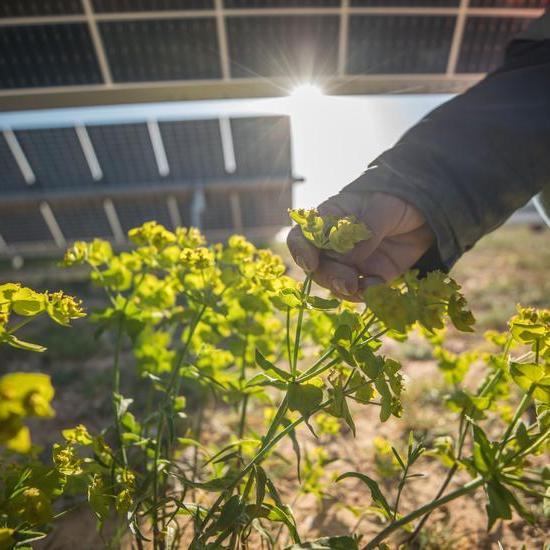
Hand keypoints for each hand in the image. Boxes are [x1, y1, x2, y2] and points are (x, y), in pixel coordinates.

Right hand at [287, 191, 433, 300]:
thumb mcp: (383, 208)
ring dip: (344, 289)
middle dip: (330, 277)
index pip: (302, 236)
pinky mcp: (369, 276)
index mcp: (328, 220)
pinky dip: (366, 294)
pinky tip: (378, 287)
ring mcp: (350, 263)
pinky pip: (359, 292)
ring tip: (363, 289)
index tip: (311, 264)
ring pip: (334, 283)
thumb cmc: (398, 202)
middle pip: (317, 267)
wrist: (426, 215)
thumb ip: (365, 230)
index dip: (300, 251)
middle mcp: (334, 245)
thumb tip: (346, 258)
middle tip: (349, 281)